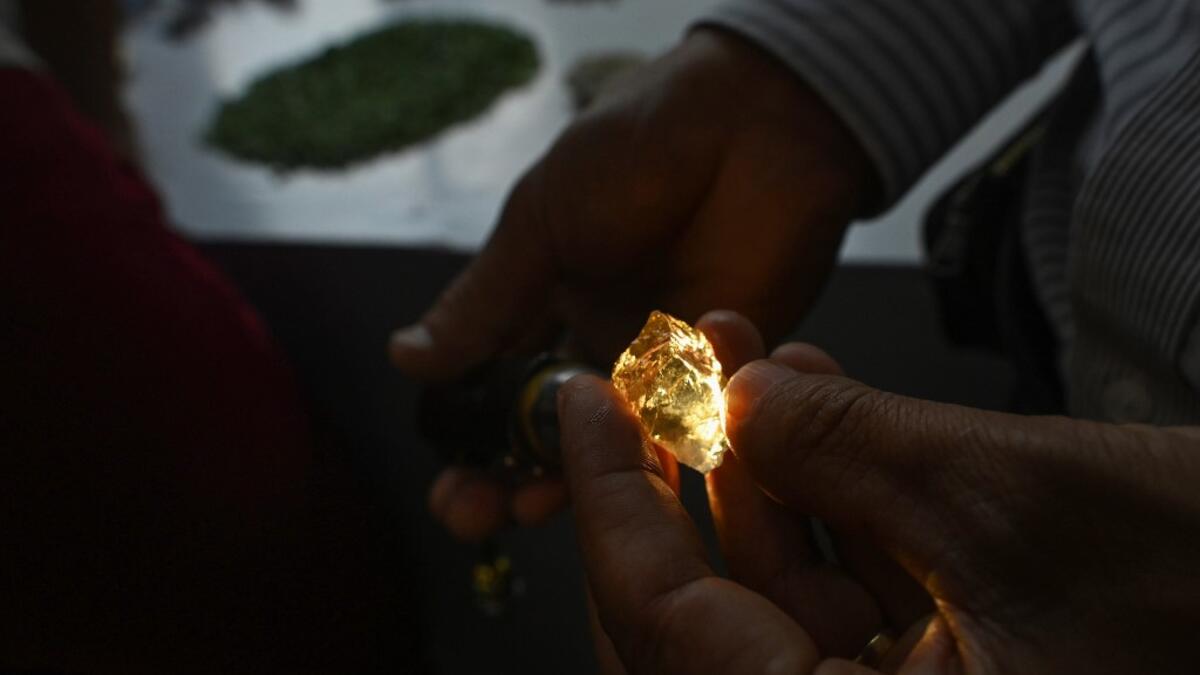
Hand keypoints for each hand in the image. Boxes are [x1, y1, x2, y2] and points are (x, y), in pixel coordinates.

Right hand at [392, 29, 877, 539]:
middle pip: (547, 437)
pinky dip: (647, 457)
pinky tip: (618, 467)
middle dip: (505, 481)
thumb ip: (484, 300)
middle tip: (471, 512)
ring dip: (569, 485)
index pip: (498, 393)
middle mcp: (600, 349)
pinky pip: (682, 435)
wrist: (748, 122)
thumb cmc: (631, 153)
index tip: (446, 479)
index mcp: (546, 308)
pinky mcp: (724, 379)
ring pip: (610, 452)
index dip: (471, 442)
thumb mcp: (538, 223)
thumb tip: (405, 358)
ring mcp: (662, 371)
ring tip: (529, 505)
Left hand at [559, 311, 1199, 673]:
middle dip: (679, 485)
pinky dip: (816, 499)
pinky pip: (836, 594)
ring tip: (736, 359)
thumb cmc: (1198, 577)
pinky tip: (802, 404)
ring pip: (769, 598)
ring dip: (750, 472)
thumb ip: (843, 443)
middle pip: (704, 624)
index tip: (580, 410)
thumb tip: (728, 397)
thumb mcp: (996, 495)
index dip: (611, 509)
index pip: (670, 633)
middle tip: (656, 381)